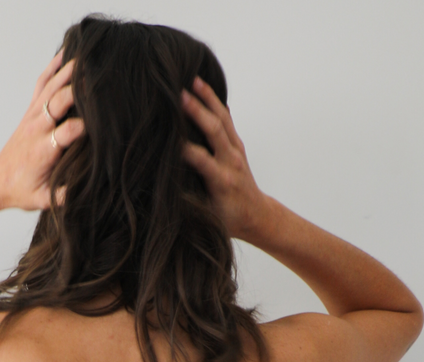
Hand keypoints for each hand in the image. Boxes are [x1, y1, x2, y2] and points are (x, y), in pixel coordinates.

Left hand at [0, 52, 84, 210]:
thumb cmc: (23, 190)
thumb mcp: (45, 200)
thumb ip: (65, 196)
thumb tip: (87, 192)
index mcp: (43, 151)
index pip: (67, 132)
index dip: (83, 126)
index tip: (99, 124)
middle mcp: (37, 128)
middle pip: (58, 102)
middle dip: (77, 89)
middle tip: (98, 78)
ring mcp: (33, 115)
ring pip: (51, 87)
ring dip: (68, 72)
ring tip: (87, 57)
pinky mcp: (31, 110)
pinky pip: (42, 83)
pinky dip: (53, 67)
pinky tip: (66, 54)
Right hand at [179, 77, 265, 238]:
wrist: (256, 215)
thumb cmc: (228, 220)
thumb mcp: (208, 219)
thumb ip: (191, 204)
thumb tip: (167, 192)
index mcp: (223, 182)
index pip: (201, 160)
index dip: (185, 149)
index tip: (167, 138)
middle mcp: (232, 163)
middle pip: (215, 131)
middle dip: (198, 111)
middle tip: (180, 94)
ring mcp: (236, 151)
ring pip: (222, 119)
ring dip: (208, 98)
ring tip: (193, 80)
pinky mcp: (237, 145)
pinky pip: (226, 120)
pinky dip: (215, 103)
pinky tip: (203, 88)